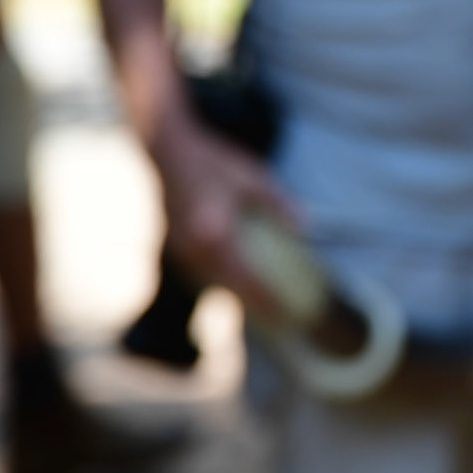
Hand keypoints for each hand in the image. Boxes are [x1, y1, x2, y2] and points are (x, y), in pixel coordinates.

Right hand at [154, 116, 298, 315]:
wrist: (166, 150)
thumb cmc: (212, 161)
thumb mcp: (252, 177)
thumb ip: (278, 204)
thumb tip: (306, 228)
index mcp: (215, 236)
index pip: (246, 280)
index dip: (268, 300)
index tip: (290, 315)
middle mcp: (196, 251)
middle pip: (230, 291)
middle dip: (256, 308)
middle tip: (283, 321)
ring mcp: (182, 251)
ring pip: (214, 286)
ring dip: (239, 298)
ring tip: (266, 309)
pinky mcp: (176, 247)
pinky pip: (202, 275)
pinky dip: (222, 284)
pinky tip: (239, 285)